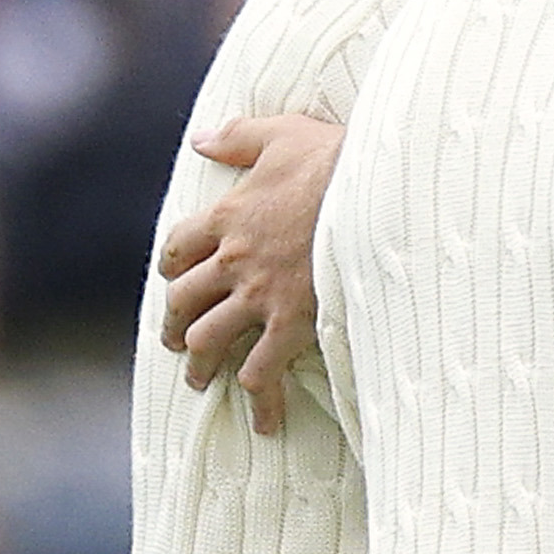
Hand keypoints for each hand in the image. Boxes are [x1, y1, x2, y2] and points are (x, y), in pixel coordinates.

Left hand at [158, 113, 344, 435]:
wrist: (380, 190)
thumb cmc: (337, 158)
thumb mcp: (283, 133)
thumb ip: (239, 136)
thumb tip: (202, 139)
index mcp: (227, 216)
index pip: (178, 248)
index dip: (173, 267)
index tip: (176, 278)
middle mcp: (233, 260)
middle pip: (182, 300)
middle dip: (174, 324)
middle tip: (175, 341)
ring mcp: (260, 294)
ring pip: (208, 339)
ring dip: (199, 364)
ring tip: (200, 380)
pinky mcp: (291, 322)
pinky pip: (262, 369)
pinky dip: (259, 398)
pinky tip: (265, 421)